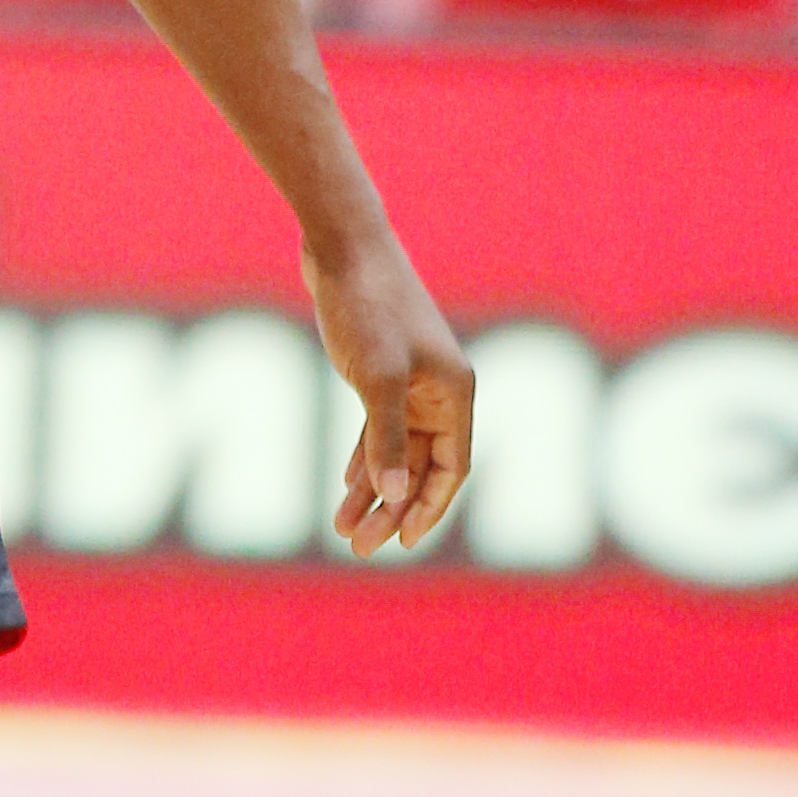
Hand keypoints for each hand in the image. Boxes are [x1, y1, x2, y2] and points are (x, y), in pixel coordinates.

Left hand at [304, 226, 473, 557]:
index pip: (452, 468)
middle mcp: (439, 392)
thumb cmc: (367, 306)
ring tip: (343, 530)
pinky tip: (347, 488)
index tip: (402, 540)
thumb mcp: (376, 374)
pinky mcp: (380, 375)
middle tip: (360, 547)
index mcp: (454, 393)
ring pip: (396, 452)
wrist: (343, 249)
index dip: (430, 507)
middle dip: (392, 508)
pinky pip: (378, 430)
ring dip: (373, 491)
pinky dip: (364, 459)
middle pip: (421, 467)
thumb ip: (385, 435)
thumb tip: (391, 494)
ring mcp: (410, 384)